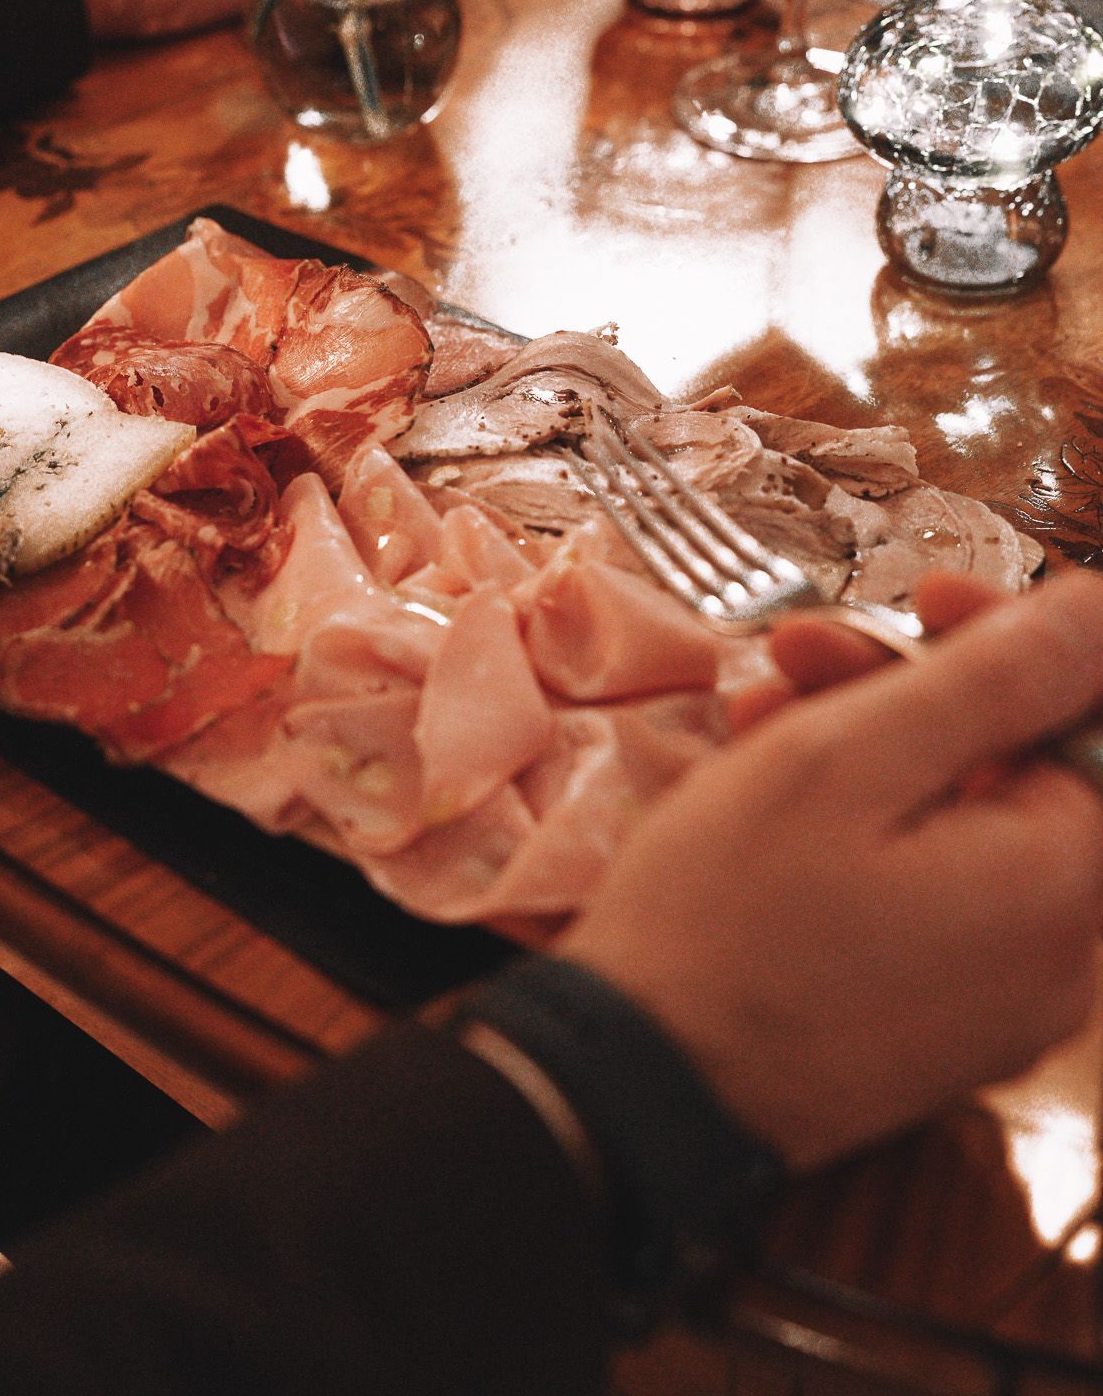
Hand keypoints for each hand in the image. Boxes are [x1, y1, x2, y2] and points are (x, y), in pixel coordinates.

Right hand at [560, 568, 1102, 1169]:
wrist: (633, 1088)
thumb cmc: (724, 919)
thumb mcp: (846, 759)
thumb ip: (994, 676)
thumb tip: (1101, 612)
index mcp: (1060, 884)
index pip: (1086, 717)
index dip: (1011, 641)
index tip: (923, 602)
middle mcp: (1061, 959)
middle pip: (1018, 769)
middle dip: (908, 691)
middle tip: (796, 658)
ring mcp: (1000, 1004)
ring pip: (961, 825)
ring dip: (866, 752)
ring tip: (752, 724)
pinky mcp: (939, 1029)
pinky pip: (929, 895)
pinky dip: (862, 833)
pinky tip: (763, 799)